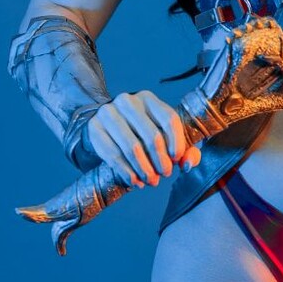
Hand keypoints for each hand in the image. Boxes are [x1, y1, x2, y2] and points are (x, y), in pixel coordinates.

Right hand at [85, 90, 201, 189]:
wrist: (106, 128)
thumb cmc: (141, 133)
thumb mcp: (164, 136)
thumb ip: (185, 150)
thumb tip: (188, 165)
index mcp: (148, 99)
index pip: (169, 119)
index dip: (177, 142)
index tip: (177, 159)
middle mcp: (127, 101)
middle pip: (152, 136)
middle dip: (161, 161)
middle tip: (165, 174)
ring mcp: (109, 113)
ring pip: (133, 148)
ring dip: (145, 170)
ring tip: (151, 181)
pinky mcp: (95, 129)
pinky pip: (113, 155)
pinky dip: (127, 172)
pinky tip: (135, 182)